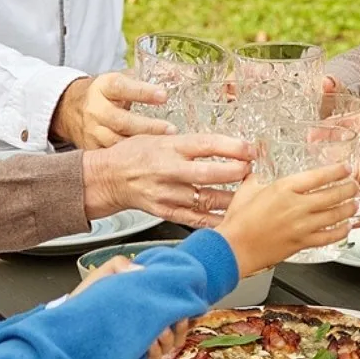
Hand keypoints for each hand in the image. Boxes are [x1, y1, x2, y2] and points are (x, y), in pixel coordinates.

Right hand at [52, 73, 172, 148]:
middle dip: (147, 127)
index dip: (143, 92)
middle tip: (171, 129)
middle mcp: (95, 109)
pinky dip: (130, 159)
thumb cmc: (105, 93)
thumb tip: (176, 74)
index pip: (122, 87)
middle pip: (121, 120)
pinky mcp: (91, 147)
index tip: (164, 96)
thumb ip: (144, 79)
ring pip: (116, 141)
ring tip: (165, 148)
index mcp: (104, 87)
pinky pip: (112, 156)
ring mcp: (92, 130)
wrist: (70, 108)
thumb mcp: (119, 80)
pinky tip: (149, 161)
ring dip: (141, 146)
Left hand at [69, 256, 195, 358]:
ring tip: (152, 336)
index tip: (179, 308)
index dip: (182, 307)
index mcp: (144, 302)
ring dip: (166, 340)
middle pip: (180, 326)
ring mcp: (142, 340)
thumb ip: (120, 265)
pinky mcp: (134, 356)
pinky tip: (145, 348)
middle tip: (166, 323)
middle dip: (178, 326)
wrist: (69, 326)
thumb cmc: (85, 301)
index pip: (175, 305)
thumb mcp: (101, 276)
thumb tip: (141, 270)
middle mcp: (147, 321)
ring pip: (171, 343)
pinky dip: (155, 353)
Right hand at [80, 132, 253, 227]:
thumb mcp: (159, 137)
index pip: (206, 145)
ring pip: (205, 199)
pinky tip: (230, 219)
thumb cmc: (134, 154)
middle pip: (208, 173)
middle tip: (252, 172)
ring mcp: (167, 194)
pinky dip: (215, 220)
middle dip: (235, 173)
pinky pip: (195, 219)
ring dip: (231, 199)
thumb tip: (227, 143)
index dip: (232, 147)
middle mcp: (169, 170)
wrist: (107, 178)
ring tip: (249, 196)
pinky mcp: (165, 212)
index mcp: (170, 147)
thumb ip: (190, 143)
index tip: (251, 149)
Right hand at [218, 164, 358, 276]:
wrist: (234, 249)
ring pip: (335, 215)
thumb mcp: (248, 188)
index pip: (319, 176)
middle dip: (349, 188)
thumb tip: (261, 163)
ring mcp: (302, 226)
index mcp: (284, 189)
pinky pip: (329, 237)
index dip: (337, 171)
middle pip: (333, 194)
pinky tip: (346, 227)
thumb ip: (259, 174)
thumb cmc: (238, 221)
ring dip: (349, 208)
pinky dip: (341, 231)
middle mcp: (297, 206)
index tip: (345, 168)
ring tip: (355, 203)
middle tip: (355, 185)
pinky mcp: (302, 243)